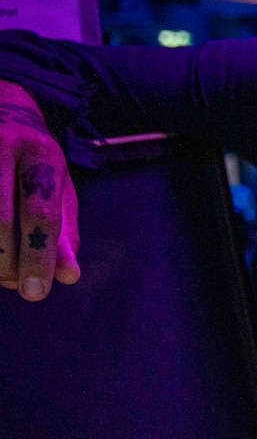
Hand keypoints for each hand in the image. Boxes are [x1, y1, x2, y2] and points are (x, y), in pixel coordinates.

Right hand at [0, 80, 79, 298]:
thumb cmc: (34, 162)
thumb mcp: (59, 189)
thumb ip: (64, 232)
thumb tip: (68, 276)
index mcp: (40, 153)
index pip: (40, 212)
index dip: (38, 256)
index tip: (36, 292)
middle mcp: (0, 145)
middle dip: (6, 263)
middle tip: (16, 287)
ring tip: (1, 275)